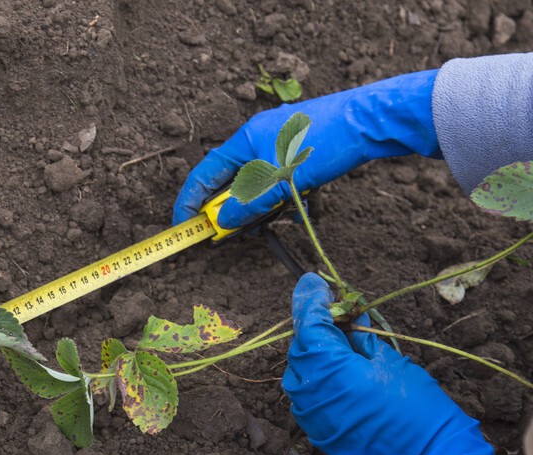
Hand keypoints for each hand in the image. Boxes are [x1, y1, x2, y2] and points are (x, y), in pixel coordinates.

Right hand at [173, 70, 441, 228]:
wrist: (371, 121)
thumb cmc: (321, 143)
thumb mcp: (279, 180)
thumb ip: (247, 204)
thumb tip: (223, 224)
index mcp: (244, 139)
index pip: (205, 173)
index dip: (190, 201)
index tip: (184, 226)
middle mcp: (258, 140)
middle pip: (231, 181)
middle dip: (233, 208)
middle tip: (236, 231)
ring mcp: (280, 145)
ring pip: (258, 185)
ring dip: (263, 205)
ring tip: (276, 217)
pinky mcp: (301, 153)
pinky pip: (280, 182)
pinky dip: (284, 197)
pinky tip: (299, 205)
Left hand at [281, 273, 497, 454]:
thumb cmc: (418, 408)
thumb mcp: (391, 360)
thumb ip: (360, 337)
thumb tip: (347, 318)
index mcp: (327, 368)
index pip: (307, 324)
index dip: (309, 300)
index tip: (312, 282)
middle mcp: (309, 393)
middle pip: (301, 348)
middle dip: (316, 329)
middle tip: (337, 315)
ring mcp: (309, 417)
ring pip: (301, 374)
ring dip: (316, 357)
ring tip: (343, 348)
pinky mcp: (317, 434)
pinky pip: (308, 399)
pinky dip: (320, 383)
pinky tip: (343, 377)